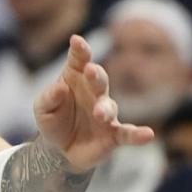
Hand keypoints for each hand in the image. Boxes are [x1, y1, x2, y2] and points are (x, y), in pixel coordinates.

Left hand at [34, 36, 153, 173]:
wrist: (59, 151)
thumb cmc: (52, 120)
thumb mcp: (42, 109)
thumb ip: (49, 98)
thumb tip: (59, 88)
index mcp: (75, 78)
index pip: (79, 60)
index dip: (80, 50)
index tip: (76, 41)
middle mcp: (94, 92)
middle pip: (99, 79)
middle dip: (96, 75)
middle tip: (90, 71)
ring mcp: (106, 113)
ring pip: (109, 107)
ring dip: (105, 109)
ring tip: (99, 114)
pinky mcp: (113, 134)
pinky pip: (128, 133)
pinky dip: (137, 134)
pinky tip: (148, 134)